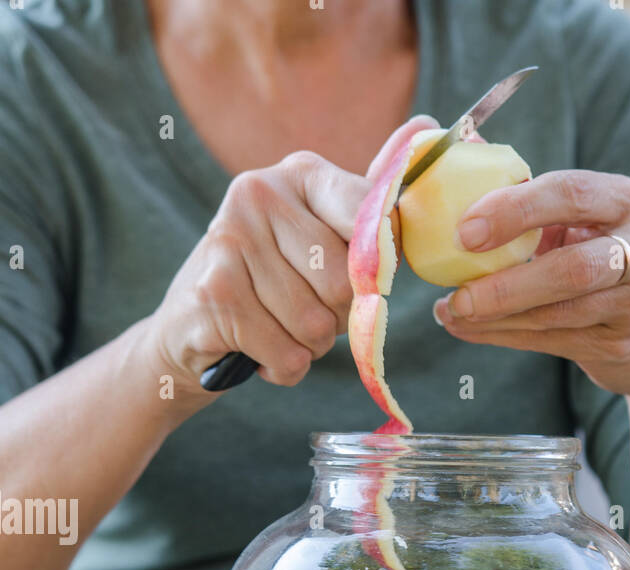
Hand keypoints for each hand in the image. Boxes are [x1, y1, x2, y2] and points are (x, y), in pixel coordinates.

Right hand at [145, 117, 436, 397]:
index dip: (375, 267)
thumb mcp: (321, 239)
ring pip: (316, 326)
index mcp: (299, 174)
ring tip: (277, 329)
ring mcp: (230, 241)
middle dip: (337, 319)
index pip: (369, 216)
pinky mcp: (214, 295)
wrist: (189, 330)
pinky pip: (287, 354)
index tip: (360, 281)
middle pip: (345, 282)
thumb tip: (427, 127)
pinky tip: (259, 350)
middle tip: (303, 312)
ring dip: (308, 348)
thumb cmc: (273, 286)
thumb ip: (369, 203)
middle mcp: (259, 193)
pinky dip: (283, 368)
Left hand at [433, 170, 629, 405]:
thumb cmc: (607, 260)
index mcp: (625, 200)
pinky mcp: (621, 345)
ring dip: (497, 317)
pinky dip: (505, 337)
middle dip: (508, 284)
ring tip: (451, 313)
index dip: (515, 209)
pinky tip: (470, 330)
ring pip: (559, 313)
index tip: (465, 230)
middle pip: (572, 269)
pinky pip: (554, 342)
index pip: (570, 194)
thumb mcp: (587, 220)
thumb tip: (465, 147)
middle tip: (457, 293)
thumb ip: (534, 195)